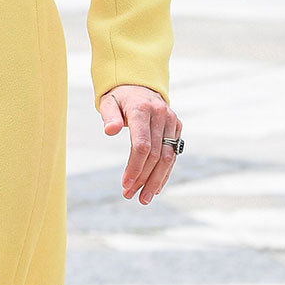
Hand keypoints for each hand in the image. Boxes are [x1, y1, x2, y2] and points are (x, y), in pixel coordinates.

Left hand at [98, 85, 182, 204]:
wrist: (140, 85)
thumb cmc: (120, 97)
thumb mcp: (108, 102)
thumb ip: (109, 116)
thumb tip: (109, 131)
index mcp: (142, 110)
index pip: (142, 145)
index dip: (135, 167)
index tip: (125, 183)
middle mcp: (161, 116)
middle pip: (155, 155)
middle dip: (143, 178)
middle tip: (130, 195)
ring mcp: (171, 122)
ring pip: (167, 157)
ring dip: (156, 180)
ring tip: (143, 198)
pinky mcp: (177, 128)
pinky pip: (172, 154)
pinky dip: (165, 173)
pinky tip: (155, 188)